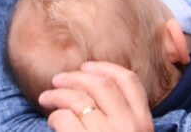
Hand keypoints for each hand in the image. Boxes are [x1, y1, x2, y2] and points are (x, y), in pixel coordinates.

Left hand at [38, 61, 152, 131]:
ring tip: (46, 97)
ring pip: (80, 100)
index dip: (106, 68)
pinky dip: (56, 116)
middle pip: (100, 85)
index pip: (129, 81)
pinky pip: (66, 119)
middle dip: (75, 77)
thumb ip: (123, 115)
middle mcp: (129, 126)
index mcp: (144, 123)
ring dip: (59, 95)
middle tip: (58, 79)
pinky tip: (52, 119)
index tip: (86, 65)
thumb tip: (93, 85)